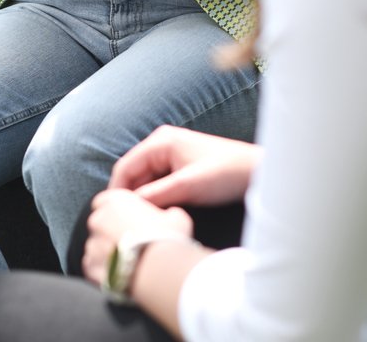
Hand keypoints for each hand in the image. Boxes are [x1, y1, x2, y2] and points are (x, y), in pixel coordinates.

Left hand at [82, 188, 193, 287]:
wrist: (160, 270)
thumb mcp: (175, 216)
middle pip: (98, 222)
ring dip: (106, 251)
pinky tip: (119, 273)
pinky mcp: (90, 267)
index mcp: (116, 200)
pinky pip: (92, 266)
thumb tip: (168, 216)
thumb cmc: (168, 237)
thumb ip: (164, 212)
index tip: (126, 218)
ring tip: (126, 261)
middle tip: (129, 242)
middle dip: (109, 230)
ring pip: (95, 245)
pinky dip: (102, 269)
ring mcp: (92, 244)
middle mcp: (99, 219)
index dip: (115, 210)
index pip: (104, 200)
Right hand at [108, 125, 259, 208]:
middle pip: (134, 174)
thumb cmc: (225, 174)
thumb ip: (155, 195)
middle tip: (127, 225)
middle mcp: (162, 144)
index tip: (111, 218)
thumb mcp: (187, 186)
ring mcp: (171, 154)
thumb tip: (127, 207)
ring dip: (143, 199)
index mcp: (160, 141)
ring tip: (141, 223)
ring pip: (145, 181)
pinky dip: (155, 197)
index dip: (115, 192)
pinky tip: (157, 215)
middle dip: (129, 197)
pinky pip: (158, 183)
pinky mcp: (180, 166)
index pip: (125, 167)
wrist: (256, 172)